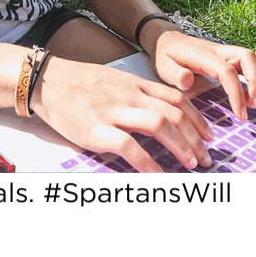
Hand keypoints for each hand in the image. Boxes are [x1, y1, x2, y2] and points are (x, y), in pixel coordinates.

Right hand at [30, 55, 215, 172]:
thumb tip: (160, 114)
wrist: (46, 81)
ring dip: (180, 147)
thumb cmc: (79, 84)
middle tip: (206, 158)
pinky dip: (147, 162)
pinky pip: (129, 146)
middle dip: (196, 138)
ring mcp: (114, 111)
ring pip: (160, 125)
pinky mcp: (97, 129)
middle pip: (175, 114)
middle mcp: (130, 96)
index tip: (209, 135)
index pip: (177, 99)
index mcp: (136, 85)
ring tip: (190, 164)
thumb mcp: (114, 81)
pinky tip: (158, 175)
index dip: (198, 118)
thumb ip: (136, 95)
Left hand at [149, 29, 255, 122]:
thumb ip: (175, 74)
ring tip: (255, 104)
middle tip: (253, 105)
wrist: (167, 40)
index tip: (240, 113)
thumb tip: (187, 81)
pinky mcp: (228, 57)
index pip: (227, 71)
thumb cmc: (166, 55)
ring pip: (252, 60)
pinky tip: (251, 96)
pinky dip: (255, 79)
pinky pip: (248, 64)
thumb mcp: (163, 66)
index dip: (237, 93)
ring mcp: (225, 52)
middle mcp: (218, 50)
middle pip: (247, 58)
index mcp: (202, 54)